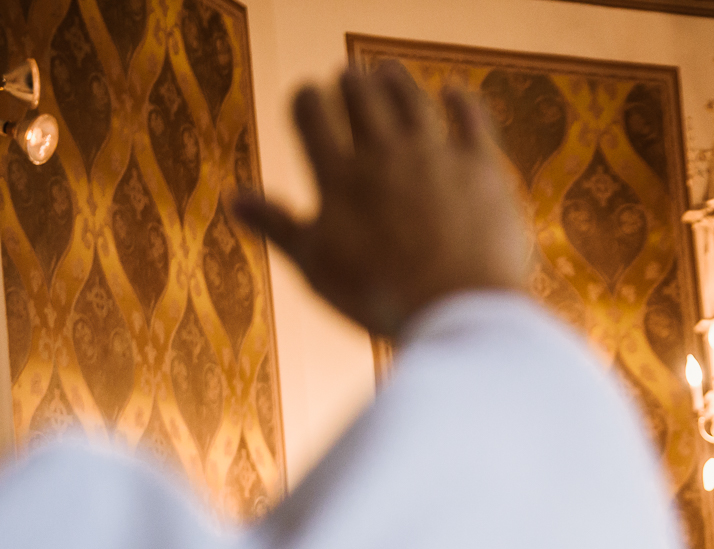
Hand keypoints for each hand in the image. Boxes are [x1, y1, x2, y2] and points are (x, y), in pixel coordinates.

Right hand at [232, 63, 529, 337]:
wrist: (457, 312)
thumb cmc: (381, 298)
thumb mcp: (317, 267)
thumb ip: (277, 227)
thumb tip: (232, 199)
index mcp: (338, 175)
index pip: (310, 113)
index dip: (306, 98)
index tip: (307, 96)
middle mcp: (384, 154)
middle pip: (360, 96)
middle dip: (349, 82)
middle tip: (347, 78)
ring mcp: (436, 157)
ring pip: (410, 98)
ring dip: (395, 80)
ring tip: (387, 71)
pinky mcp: (482, 169)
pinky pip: (471, 120)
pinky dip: (459, 101)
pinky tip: (453, 92)